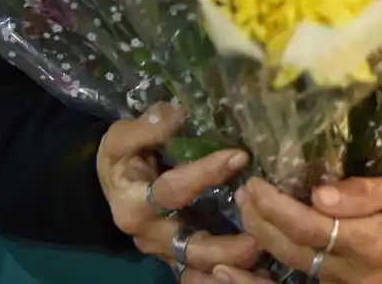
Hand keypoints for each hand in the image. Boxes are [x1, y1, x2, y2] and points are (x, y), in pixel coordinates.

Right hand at [96, 103, 261, 281]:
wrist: (116, 185)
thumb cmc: (121, 159)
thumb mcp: (121, 138)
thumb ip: (146, 127)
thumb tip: (176, 113)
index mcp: (135, 206)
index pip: (172, 192)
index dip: (205, 174)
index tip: (238, 156)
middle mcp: (152, 236)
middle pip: (191, 249)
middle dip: (227, 246)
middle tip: (261, 233)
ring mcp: (167, 252)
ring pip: (203, 267)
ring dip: (235, 261)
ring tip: (266, 245)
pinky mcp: (181, 258)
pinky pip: (206, 272)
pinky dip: (231, 268)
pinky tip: (260, 258)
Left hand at [215, 174, 381, 283]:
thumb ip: (365, 192)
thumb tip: (319, 194)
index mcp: (369, 242)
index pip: (309, 225)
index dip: (276, 206)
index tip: (256, 182)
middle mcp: (352, 271)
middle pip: (292, 249)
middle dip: (260, 221)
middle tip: (243, 193)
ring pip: (292, 267)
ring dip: (261, 241)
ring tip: (244, 212)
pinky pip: (300, 280)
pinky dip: (270, 270)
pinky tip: (246, 258)